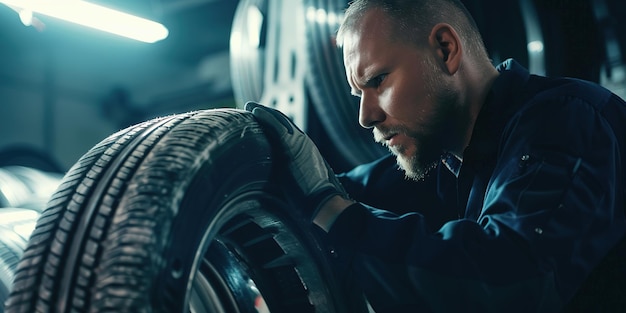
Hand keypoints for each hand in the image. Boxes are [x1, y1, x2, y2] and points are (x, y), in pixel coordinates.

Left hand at [245, 101, 350, 220]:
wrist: (323, 202)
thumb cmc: (313, 200)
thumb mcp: (303, 183)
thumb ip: (292, 176)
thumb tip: (281, 183)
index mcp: (306, 150)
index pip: (288, 130)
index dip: (274, 123)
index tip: (261, 120)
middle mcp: (303, 142)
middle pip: (283, 121)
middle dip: (267, 114)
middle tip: (253, 109)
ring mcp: (298, 143)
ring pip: (279, 120)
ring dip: (263, 112)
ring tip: (250, 107)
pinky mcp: (291, 147)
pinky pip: (276, 127)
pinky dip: (265, 117)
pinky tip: (255, 111)